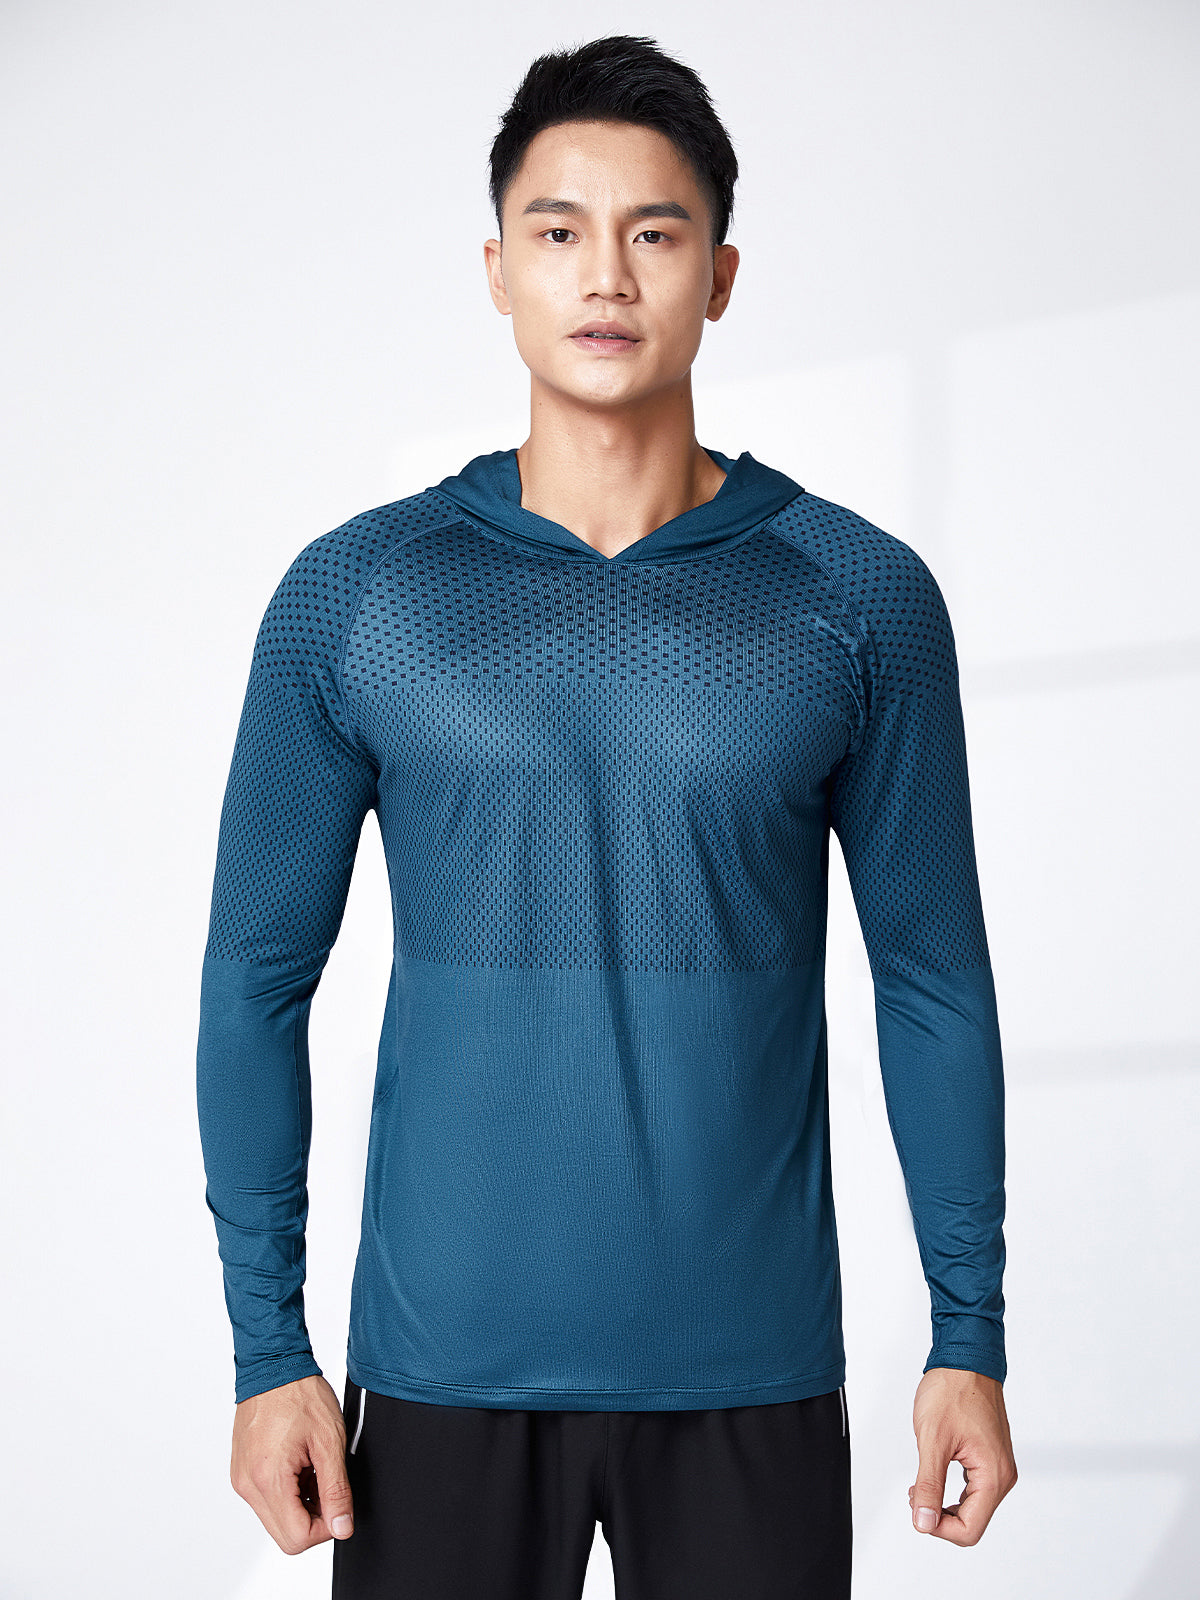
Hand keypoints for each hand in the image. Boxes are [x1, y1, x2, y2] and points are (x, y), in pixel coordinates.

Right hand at [230, 1373, 354, 1554]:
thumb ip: (336, 1490)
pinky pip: (265, 1499)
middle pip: (284, 1535)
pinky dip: (286, 1491)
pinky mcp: (241, 1472)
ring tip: (312, 1467)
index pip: (297, 1538)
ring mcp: (241, 1479)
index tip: (338, 1502)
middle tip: (327, 1483)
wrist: (273, 1365)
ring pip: (275, 1519)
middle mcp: (247, 1485)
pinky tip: (299, 1464)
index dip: (326, 1528)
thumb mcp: (329, 1441)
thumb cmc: (300, 1394)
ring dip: (300, 1504)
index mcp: (267, 1479)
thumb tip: (342, 1527)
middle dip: (313, 1518)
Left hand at [908, 1367, 1016, 1544]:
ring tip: (919, 1485)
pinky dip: (951, 1491)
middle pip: (972, 1522)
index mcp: (994, 1476)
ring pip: (972, 1507)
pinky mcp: (990, 1458)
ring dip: (943, 1504)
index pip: (970, 1529)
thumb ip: (929, 1485)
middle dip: (939, 1516)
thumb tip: (924, 1523)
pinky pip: (973, 1489)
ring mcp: (998, 1467)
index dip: (939, 1528)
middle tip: (915, 1494)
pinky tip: (931, 1476)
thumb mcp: (933, 1440)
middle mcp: (1002, 1476)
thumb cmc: (952, 1391)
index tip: (916, 1509)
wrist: (965, 1359)